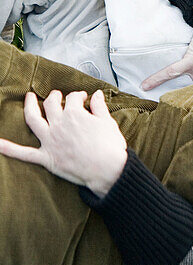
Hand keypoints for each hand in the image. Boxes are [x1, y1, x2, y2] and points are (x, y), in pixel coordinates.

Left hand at [0, 90, 127, 196]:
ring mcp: (50, 141)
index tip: (83, 98)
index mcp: (74, 114)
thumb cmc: (110, 147)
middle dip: (54, 96)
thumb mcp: (108, 122)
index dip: (78, 96)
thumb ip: (100, 106)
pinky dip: (9, 149)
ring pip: (32, 119)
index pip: (73, 98)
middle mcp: (58, 124)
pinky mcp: (47, 158)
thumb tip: (98, 95)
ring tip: (28, 98)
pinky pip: (24, 154)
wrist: (108, 170)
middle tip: (58, 96)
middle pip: (50, 103)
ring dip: (28, 107)